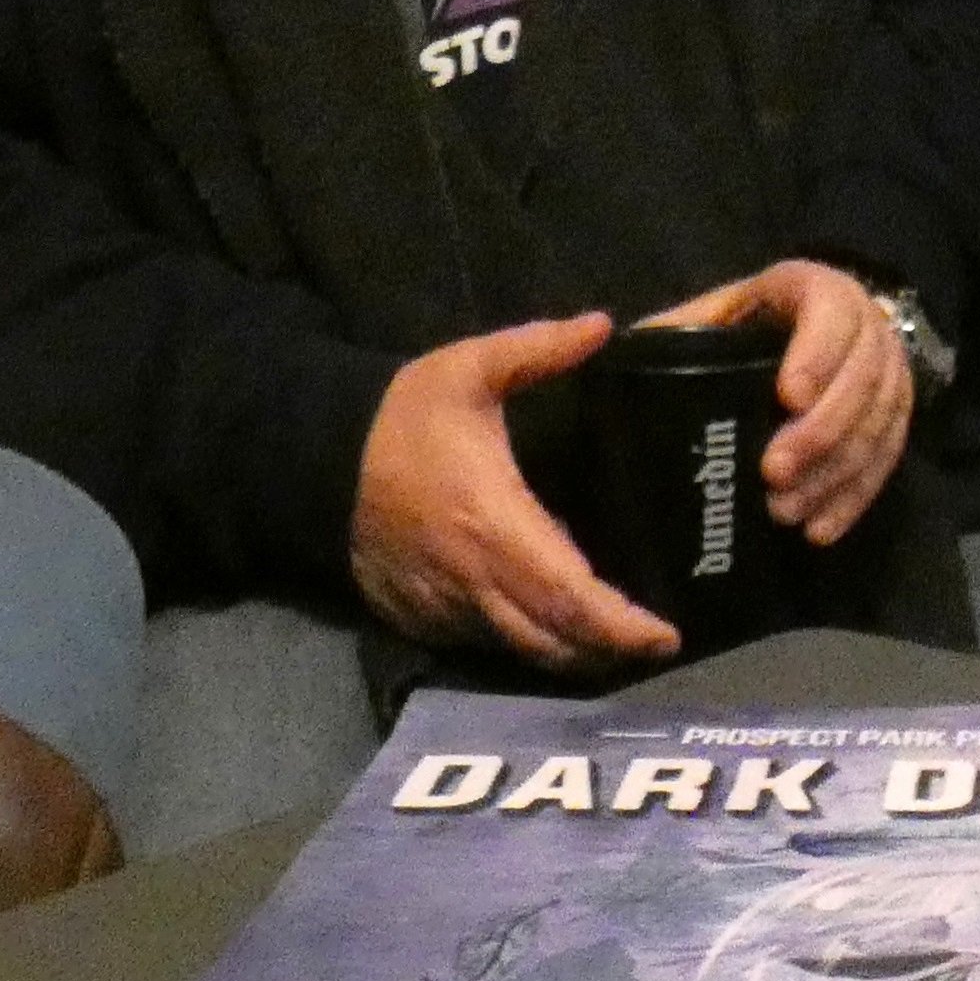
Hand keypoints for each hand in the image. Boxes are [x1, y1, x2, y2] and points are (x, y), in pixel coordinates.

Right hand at [350, 311, 678, 672]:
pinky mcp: (423, 620)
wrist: (315, 461)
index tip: (664, 635)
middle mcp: (476, 581)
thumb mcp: (468, 368)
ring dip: (573, 655)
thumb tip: (603, 325)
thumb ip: (538, 349)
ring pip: (524, 652)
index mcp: (496, 523)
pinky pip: (487, 644)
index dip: (621, 626)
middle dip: (611, 651)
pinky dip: (526, 641)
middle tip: (655, 644)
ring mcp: (447, 609)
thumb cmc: (400, 419)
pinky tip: (552, 623)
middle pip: (556, 642)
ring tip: (617, 642)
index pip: (571, 597)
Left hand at [644, 258, 915, 545]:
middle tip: (774, 473)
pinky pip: (888, 458)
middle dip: (820, 431)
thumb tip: (604, 353)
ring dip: (833, 473)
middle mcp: (867, 324)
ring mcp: (892, 372)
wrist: (824, 325)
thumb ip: (679, 329)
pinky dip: (854, 498)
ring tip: (785, 512)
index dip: (816, 356)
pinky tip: (818, 530)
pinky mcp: (898, 415)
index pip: (829, 314)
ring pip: (878, 424)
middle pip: (862, 379)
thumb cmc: (754, 319)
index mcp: (815, 288)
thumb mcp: (717, 311)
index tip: (788, 399)